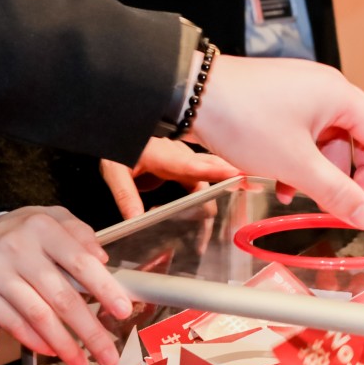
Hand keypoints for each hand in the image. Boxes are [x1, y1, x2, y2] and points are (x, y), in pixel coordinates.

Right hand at [0, 207, 130, 364]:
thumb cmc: (21, 236)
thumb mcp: (50, 220)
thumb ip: (79, 234)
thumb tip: (102, 258)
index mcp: (42, 227)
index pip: (80, 262)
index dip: (104, 288)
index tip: (123, 311)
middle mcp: (18, 248)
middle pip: (62, 297)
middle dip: (90, 331)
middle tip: (110, 354)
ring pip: (39, 317)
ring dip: (65, 345)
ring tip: (83, 362)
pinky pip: (16, 325)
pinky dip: (37, 342)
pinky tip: (54, 351)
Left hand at [100, 138, 239, 219]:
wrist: (118, 131)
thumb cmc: (117, 146)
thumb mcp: (114, 171)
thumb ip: (126, 195)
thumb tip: (136, 220)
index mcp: (165, 155)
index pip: (195, 166)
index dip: (218, 172)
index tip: (240, 176)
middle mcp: (180, 156)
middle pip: (212, 172)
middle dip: (231, 184)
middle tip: (248, 198)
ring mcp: (184, 161)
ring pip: (209, 182)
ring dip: (214, 202)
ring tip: (210, 234)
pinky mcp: (184, 168)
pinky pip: (202, 183)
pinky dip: (209, 198)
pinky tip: (206, 219)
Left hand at [186, 53, 363, 229]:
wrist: (191, 94)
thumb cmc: (243, 117)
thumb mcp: (295, 164)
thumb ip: (335, 192)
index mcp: (339, 96)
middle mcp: (325, 91)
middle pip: (356, 140)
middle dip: (351, 178)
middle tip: (348, 206)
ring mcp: (300, 95)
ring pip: (325, 143)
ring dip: (318, 175)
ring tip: (299, 200)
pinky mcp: (278, 103)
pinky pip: (302, 137)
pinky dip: (298, 163)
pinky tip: (279, 185)